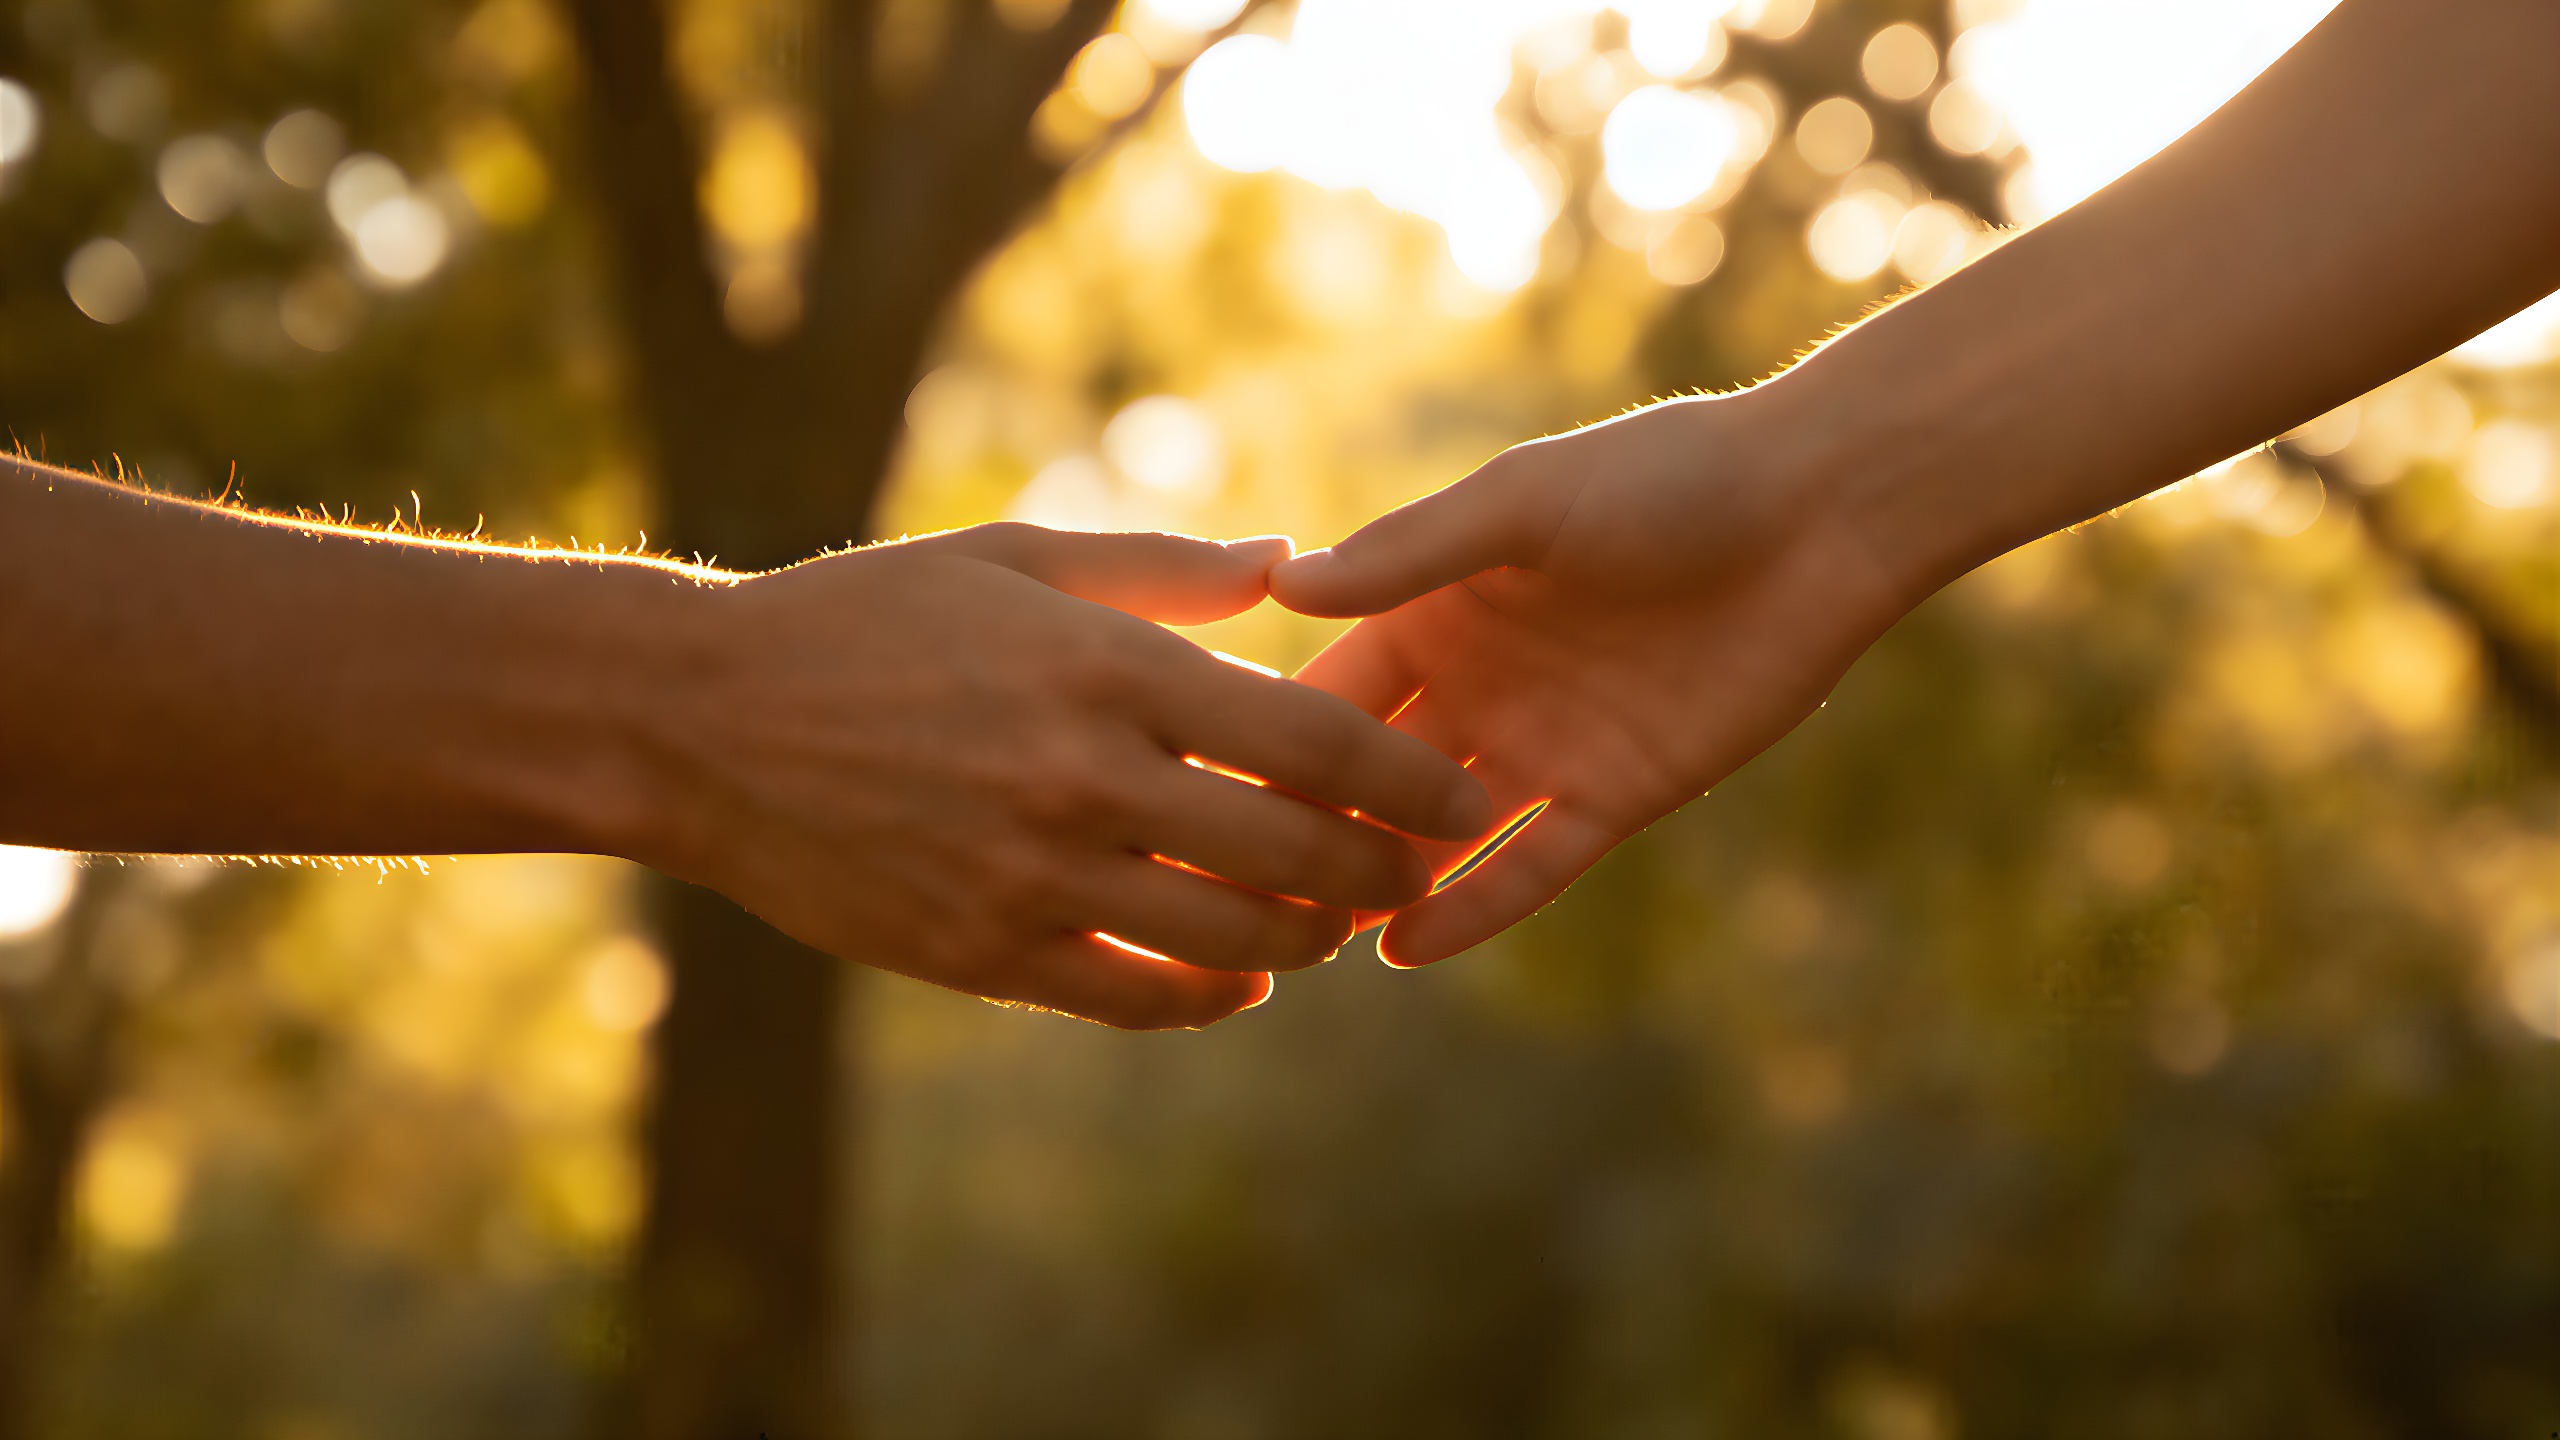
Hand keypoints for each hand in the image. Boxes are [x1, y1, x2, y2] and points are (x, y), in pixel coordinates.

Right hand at [641, 523, 1492, 1028]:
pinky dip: (1212, 998)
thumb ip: (1163, 572)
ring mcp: (1031, 876)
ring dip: (1308, 938)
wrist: (705, 722)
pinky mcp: (981, 954)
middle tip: (1418, 868)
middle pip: (1292, 851)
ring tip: (1333, 921)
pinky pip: (1137, 1000)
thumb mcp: (1014, 558)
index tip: (1464, 795)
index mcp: (1104, 668)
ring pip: (1230, 938)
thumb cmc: (870, 619)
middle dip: (1380, 869)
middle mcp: (1082, 778)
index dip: (1410, 778)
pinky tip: (1242, 981)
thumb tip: (1295, 566)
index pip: (1311, 738)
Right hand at [1268, 393, 1911, 966]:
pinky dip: (1475, 907)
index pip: (1330, 690)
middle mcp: (1479, 684)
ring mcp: (1546, 745)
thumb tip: (1284, 590)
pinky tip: (1405, 950)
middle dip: (1315, 832)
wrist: (1817, 511)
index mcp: (1439, 606)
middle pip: (1373, 774)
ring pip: (1443, 833)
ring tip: (1308, 939)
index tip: (1192, 798)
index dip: (1269, 743)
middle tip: (1238, 897)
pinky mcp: (1620, 793)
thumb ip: (1410, 555)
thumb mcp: (1523, 504)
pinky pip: (1533, 864)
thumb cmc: (1667, 477)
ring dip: (1381, 881)